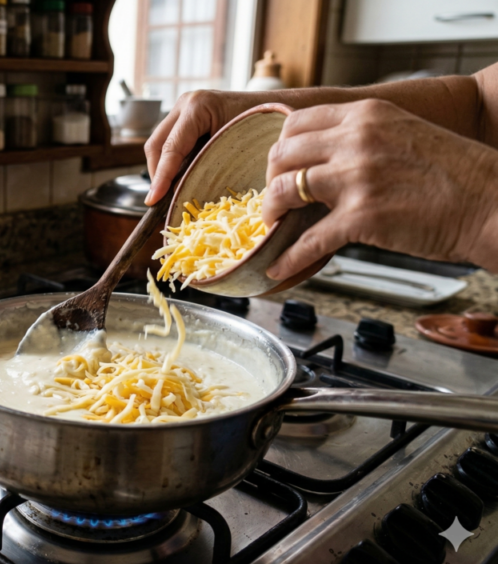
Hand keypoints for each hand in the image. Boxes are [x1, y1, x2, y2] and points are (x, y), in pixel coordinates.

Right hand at [144, 90, 259, 204]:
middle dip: (156, 174)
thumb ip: (208, 166)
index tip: (153, 201)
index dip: (160, 177)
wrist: (282, 107)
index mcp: (198, 106)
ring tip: (169, 193)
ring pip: (160, 144)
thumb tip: (182, 193)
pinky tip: (180, 179)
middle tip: (159, 201)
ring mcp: (185, 108)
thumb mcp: (237, 149)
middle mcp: (187, 103)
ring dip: (163, 169)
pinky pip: (171, 143)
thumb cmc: (267, 127)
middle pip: (156, 145)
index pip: (170, 148)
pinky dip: (172, 163)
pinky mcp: (187, 117)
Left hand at [263, 99, 497, 279]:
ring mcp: (357, 177)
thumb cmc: (456, 174)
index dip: (280, 148)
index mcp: (366, 115)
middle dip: (270, 179)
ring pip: (286, 190)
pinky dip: (288, 257)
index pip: (295, 122)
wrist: (493, 203)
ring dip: (272, 211)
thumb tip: (325, 153)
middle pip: (282, 154)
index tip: (281, 167)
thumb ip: (363, 137)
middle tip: (276, 198)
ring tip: (274, 225)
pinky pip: (308, 240)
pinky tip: (278, 267)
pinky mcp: (362, 217)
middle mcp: (357, 139)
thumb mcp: (403, 133)